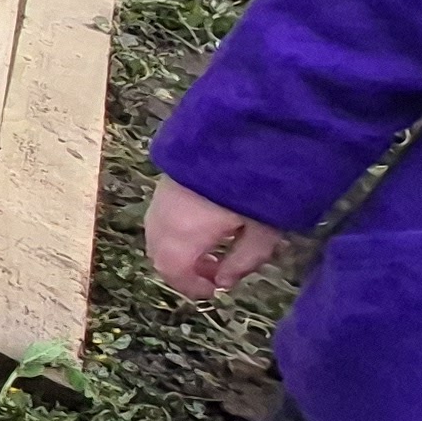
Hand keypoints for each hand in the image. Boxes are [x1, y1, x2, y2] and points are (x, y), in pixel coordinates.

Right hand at [145, 174, 286, 300]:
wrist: (244, 130)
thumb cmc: (256, 187)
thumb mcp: (263, 231)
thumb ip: (243, 261)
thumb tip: (225, 282)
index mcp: (183, 236)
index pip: (175, 273)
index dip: (193, 288)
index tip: (216, 290)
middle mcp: (163, 220)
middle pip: (161, 256)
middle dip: (184, 269)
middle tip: (214, 270)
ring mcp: (160, 198)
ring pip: (158, 236)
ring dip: (179, 249)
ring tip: (211, 246)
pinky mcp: (166, 181)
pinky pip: (162, 217)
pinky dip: (177, 230)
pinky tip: (204, 222)